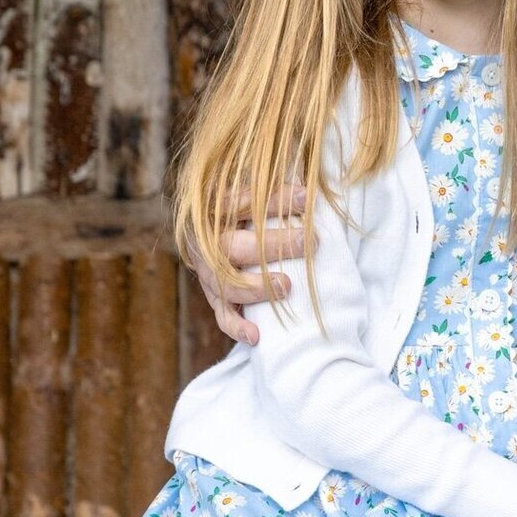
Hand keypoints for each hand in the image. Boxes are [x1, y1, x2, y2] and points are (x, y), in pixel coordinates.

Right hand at [192, 187, 308, 344]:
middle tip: (309, 241)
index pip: (239, 202)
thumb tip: (311, 181)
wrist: (207, 230)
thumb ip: (271, 186)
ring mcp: (208, 272)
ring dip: (257, 287)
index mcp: (212, 209)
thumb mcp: (250, 188)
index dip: (273, 200)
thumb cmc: (244, 206)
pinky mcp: (215, 297)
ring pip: (225, 283)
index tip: (305, 197)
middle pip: (231, 245)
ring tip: (288, 285)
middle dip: (271, 244)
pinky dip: (238, 326)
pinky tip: (256, 335)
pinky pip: (223, 314)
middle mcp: (204, 242)